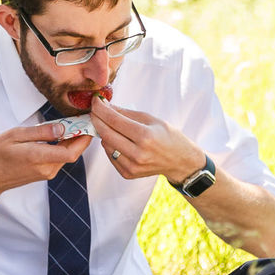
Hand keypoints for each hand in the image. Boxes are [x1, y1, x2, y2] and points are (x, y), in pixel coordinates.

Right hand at [0, 122, 90, 196]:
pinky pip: (60, 158)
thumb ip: (40, 132)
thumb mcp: (15, 135)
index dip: (84, 137)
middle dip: (81, 136)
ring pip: (67, 155)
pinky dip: (65, 146)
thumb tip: (61, 128)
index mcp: (39, 158)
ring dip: (73, 141)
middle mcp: (47, 169)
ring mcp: (47, 173)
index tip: (88, 122)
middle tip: (82, 118)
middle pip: (73, 153)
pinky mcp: (46, 173)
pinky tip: (62, 134)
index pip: (71, 152)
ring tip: (74, 123)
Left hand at [89, 98, 203, 183]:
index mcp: (145, 136)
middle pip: (106, 133)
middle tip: (95, 110)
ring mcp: (132, 166)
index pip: (114, 120)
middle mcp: (138, 153)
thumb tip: (104, 105)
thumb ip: (126, 113)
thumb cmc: (166, 136)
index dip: (101, 109)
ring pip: (106, 145)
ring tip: (110, 125)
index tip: (95, 100)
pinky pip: (110, 155)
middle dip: (97, 119)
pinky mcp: (128, 173)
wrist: (179, 161)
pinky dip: (110, 145)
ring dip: (104, 133)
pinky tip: (119, 140)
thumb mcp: (150, 119)